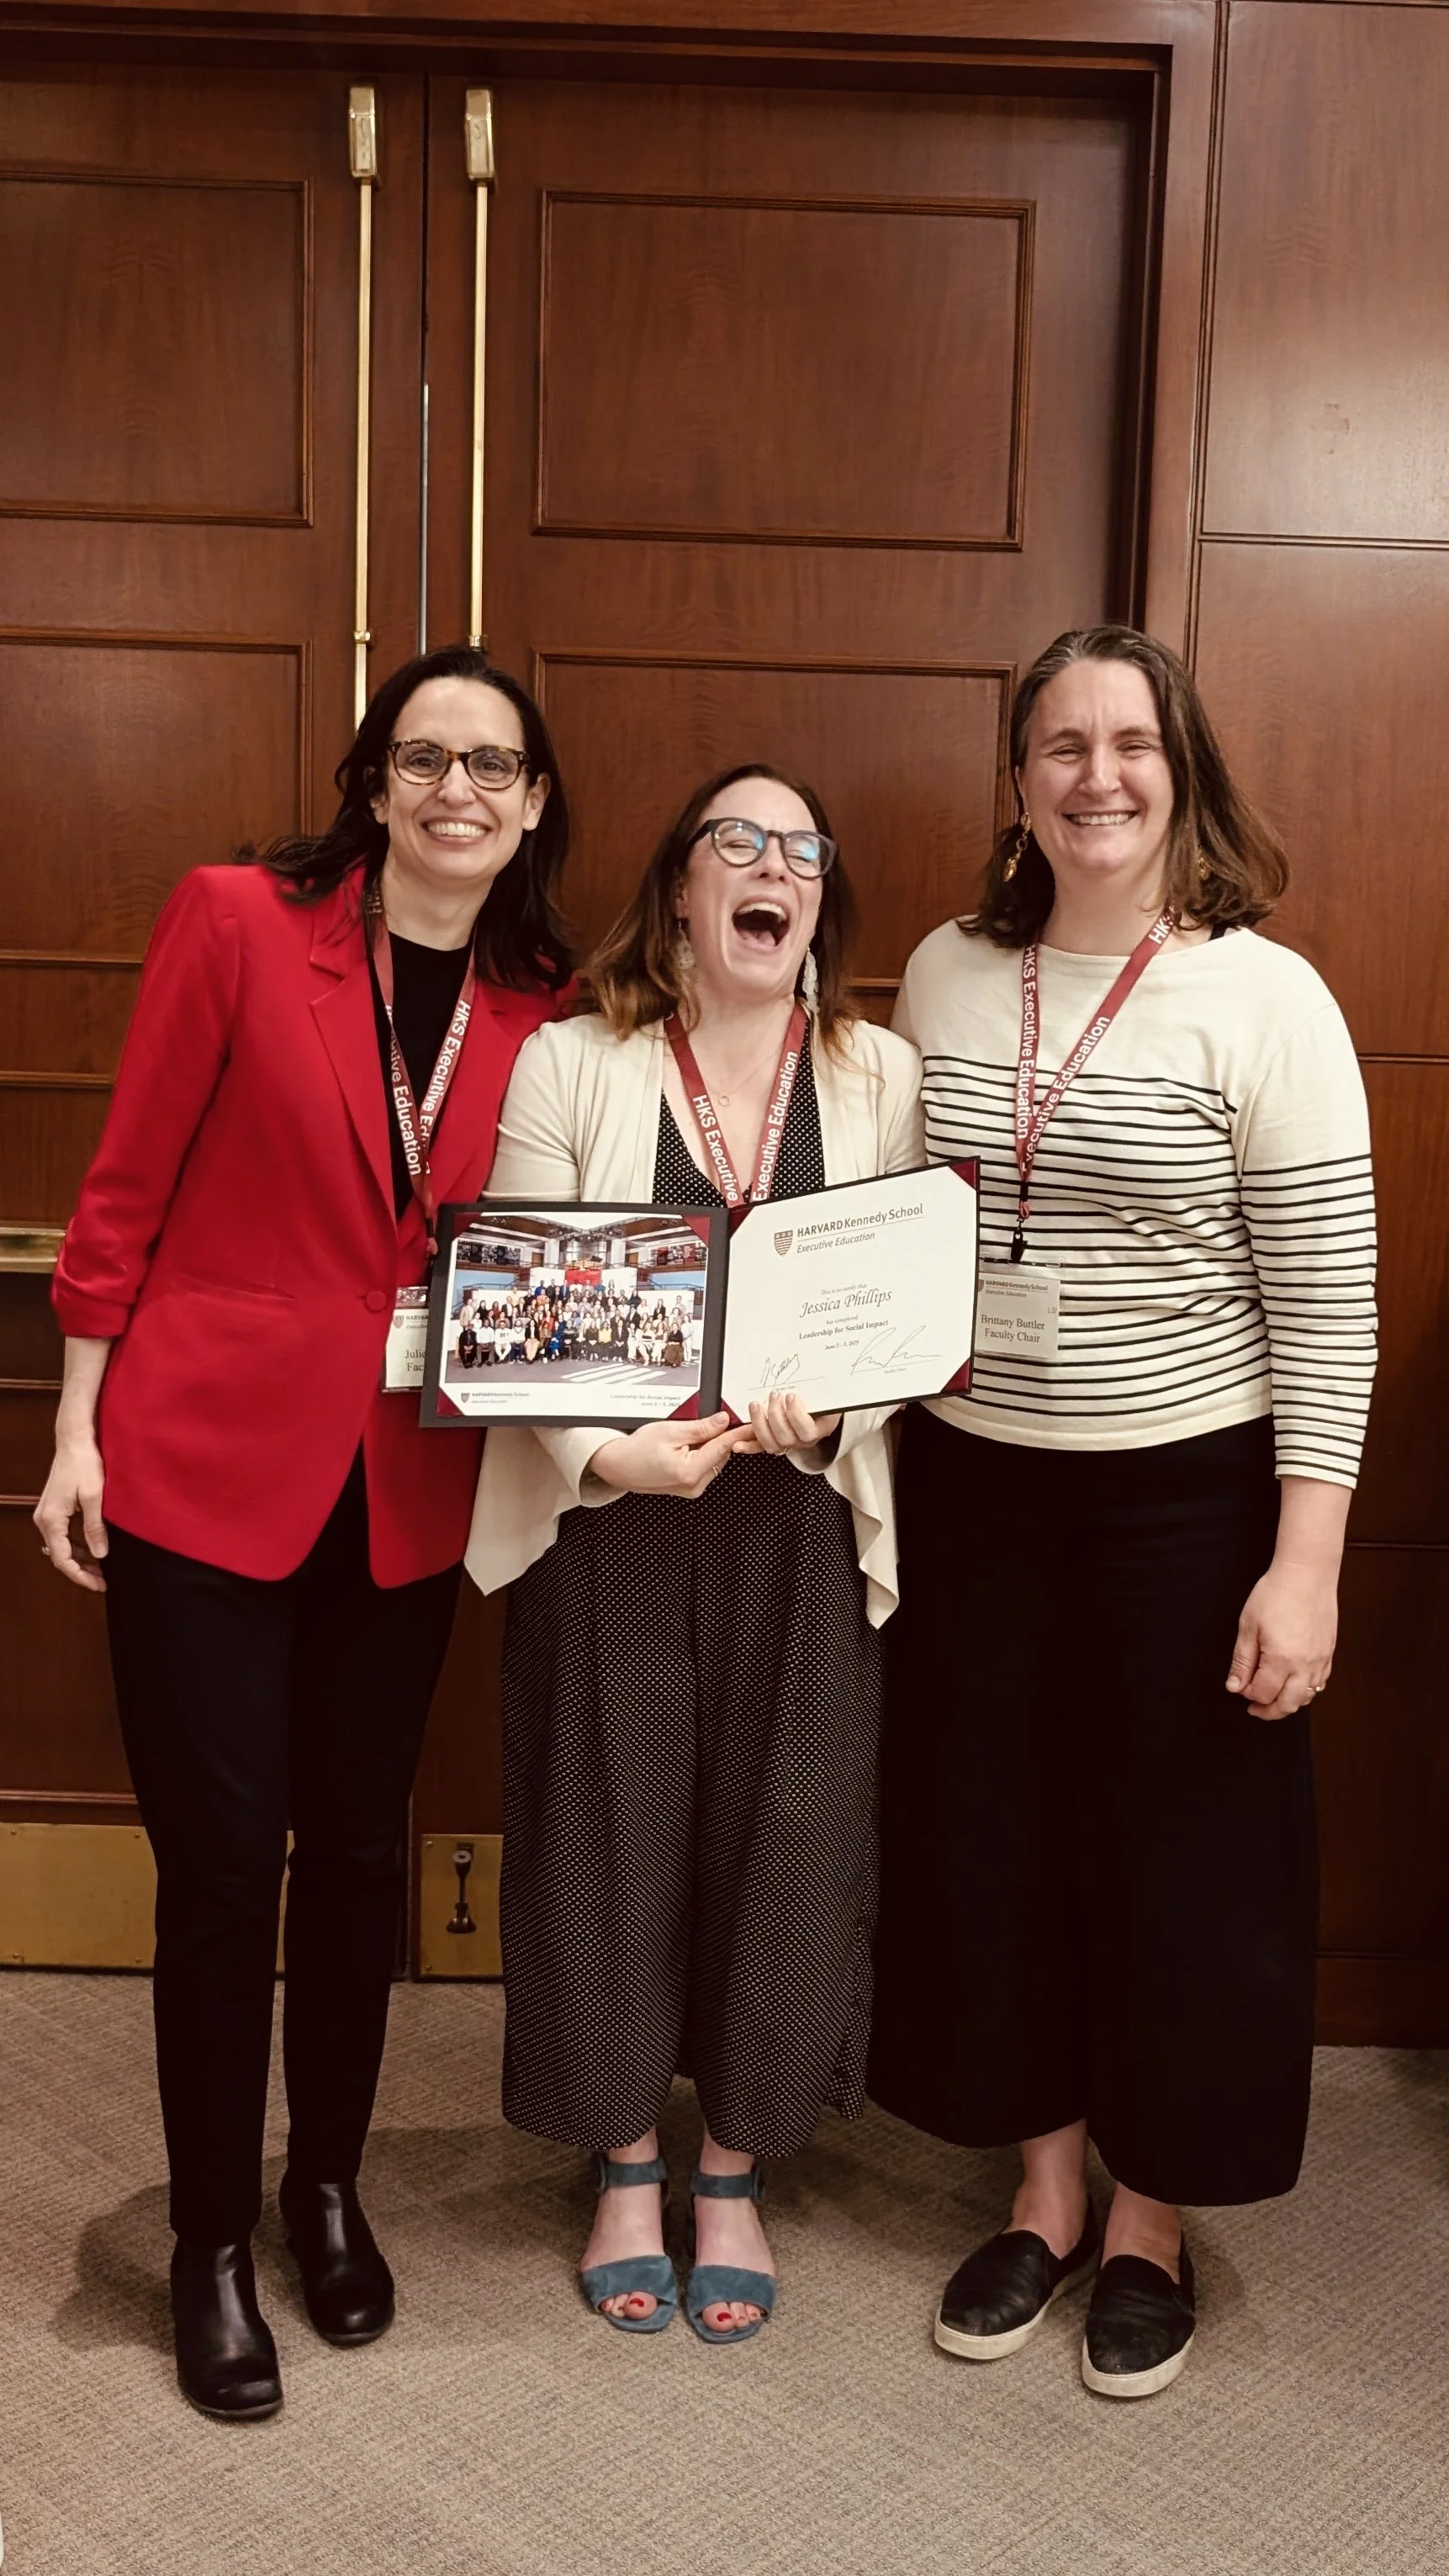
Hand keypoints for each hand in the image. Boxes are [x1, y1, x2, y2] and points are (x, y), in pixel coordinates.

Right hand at [34, 1431, 108, 1592]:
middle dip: (81, 1571)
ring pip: (61, 1547)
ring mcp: (47, 1515)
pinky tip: (93, 1550)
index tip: (100, 1584)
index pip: (63, 1559)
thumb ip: (95, 1528)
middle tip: (104, 1581)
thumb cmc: (85, 1465)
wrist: (74, 1442)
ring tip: (102, 1569)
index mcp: (51, 1520)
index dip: (81, 1576)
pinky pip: (63, 1536)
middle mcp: (44, 1521)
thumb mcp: (95, 1497)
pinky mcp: (53, 1510)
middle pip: (60, 1556)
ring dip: (80, 1560)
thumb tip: (100, 1555)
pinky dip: (77, 1546)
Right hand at [588, 1412, 748, 1498]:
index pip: (724, 1447)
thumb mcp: (670, 1431)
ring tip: (686, 1437)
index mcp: (690, 1472)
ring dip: (709, 1446)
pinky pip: (704, 1467)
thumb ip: (701, 1428)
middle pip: (721, 1455)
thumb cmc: (636, 1450)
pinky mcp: (688, 1488)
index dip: (739, 1432)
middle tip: (708, 1422)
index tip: (752, 1425)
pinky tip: (686, 1447)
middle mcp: (694, 1485)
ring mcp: (691, 1489)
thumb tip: (723, 1421)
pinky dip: (702, 1454)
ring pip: (714, 1461)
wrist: (617, 1465)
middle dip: (719, 1437)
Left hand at [738, 1393, 841, 1456]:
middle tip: (774, 1395)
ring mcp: (788, 1443)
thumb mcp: (826, 1392)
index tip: (792, 1396)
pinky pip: (759, 1447)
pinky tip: (737, 1444)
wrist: (824, 1407)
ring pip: (771, 1444)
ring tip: (756, 1405)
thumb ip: (818, 1387)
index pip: (807, 1430)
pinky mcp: (773, 1441)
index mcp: (819, 1429)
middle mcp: (803, 1440)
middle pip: (785, 1438)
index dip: (796, 1415)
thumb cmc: (824, 1398)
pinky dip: (748, 1446)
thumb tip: (815, 1367)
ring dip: (760, 1424)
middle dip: (775, 1415)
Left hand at [1226, 1559, 1337, 1719]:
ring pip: (1306, 1697)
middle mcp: (1304, 1666)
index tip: (1240, 1686)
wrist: (1307, 1574)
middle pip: (1288, 1705)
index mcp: (1281, 1660)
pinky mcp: (1329, 1652)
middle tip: (1254, 1709)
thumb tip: (1235, 1686)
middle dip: (1268, 1711)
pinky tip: (1294, 1683)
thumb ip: (1242, 1660)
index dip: (1248, 1695)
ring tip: (1273, 1697)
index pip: (1263, 1693)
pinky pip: (1320, 1682)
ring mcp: (1320, 1660)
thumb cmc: (1275, 1594)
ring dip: (1288, 1703)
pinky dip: (1306, 1690)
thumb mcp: (1248, 1626)